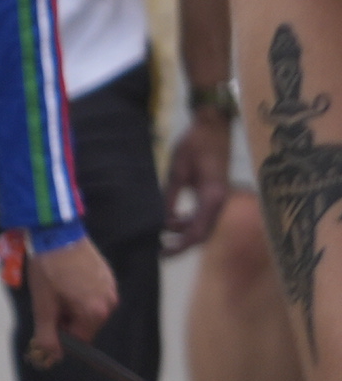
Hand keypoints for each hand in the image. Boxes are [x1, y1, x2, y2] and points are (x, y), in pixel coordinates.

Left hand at [26, 235, 118, 363]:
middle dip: (67, 317)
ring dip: (73, 304)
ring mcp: (111, 288)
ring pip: (89, 308)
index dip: (60, 331)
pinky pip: (94, 293)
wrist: (56, 232)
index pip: (79, 339)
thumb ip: (47, 334)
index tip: (48, 314)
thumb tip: (51, 358)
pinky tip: (67, 276)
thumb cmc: (48, 269)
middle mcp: (109, 303)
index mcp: (95, 313)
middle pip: (86, 324)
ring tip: (58, 284)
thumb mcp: (43, 304)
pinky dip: (80, 291)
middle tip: (51, 297)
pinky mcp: (108, 275)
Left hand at [165, 116, 232, 255]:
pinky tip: (173, 220)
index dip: (180, 246)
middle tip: (159, 249)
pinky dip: (189, 221)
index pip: (197, 231)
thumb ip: (170, 196)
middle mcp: (220, 202)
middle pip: (202, 233)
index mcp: (212, 197)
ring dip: (184, 231)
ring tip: (162, 233)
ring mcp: (220, 199)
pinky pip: (204, 215)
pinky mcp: (216, 194)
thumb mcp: (177, 170)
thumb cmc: (194, 144)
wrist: (213, 127)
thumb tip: (163, 221)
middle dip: (182, 243)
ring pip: (203, 225)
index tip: (163, 253)